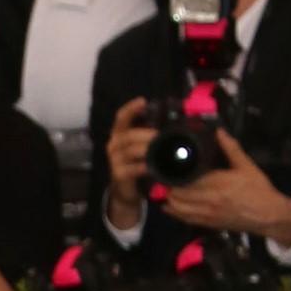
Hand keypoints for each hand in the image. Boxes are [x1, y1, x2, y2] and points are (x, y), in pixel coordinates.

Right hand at [104, 93, 155, 224]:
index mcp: (120, 134)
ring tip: (160, 149)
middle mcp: (114, 145)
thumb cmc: (136, 162)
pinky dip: (144, 166)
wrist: (125, 189)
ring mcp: (115, 160)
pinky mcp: (119, 174)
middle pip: (129, 135)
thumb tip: (175, 121)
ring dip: (147, 149)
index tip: (143, 101)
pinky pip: (133, 168)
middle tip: (160, 135)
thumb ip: (152, 133)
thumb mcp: (142, 145)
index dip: (131, 108)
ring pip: (131, 151)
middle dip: (146, 134)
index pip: (121, 117)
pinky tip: (153, 166)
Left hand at [163, 128, 290, 245]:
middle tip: (164, 177)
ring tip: (165, 189)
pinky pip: (186, 219)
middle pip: (180, 194)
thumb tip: (219, 132)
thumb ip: (231, 149)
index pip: (189, 179)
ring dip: (169, 199)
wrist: (268, 215)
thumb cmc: (259, 190)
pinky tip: (168, 206)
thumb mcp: (247, 166)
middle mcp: (210, 200)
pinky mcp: (208, 224)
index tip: (169, 165)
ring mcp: (208, 214)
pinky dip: (174, 213)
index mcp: (219, 183)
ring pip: (179, 208)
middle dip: (169, 186)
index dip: (176, 174)